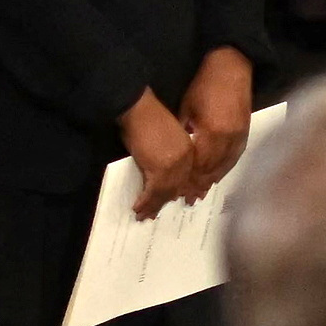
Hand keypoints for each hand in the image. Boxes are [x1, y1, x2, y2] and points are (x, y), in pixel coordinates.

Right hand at [121, 91, 201, 214]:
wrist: (139, 109)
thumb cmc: (147, 118)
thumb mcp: (163, 138)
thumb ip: (166, 155)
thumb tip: (158, 170)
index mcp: (188, 150)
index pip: (187, 176)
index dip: (180, 190)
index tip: (174, 201)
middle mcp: (186, 159)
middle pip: (178, 187)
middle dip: (165, 202)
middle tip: (154, 215)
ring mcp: (175, 165)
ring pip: (165, 192)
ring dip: (153, 206)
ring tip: (144, 216)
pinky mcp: (160, 169)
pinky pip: (153, 191)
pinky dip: (145, 201)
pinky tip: (137, 208)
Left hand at [178, 47, 255, 189]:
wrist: (232, 68)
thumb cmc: (203, 85)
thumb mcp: (186, 109)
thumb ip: (185, 135)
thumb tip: (180, 156)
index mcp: (212, 133)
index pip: (198, 166)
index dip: (188, 180)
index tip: (178, 192)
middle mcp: (229, 139)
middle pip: (213, 170)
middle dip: (199, 185)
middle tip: (188, 199)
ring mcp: (240, 137)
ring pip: (225, 166)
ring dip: (212, 180)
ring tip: (201, 193)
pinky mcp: (246, 133)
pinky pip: (235, 158)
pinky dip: (224, 169)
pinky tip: (216, 176)